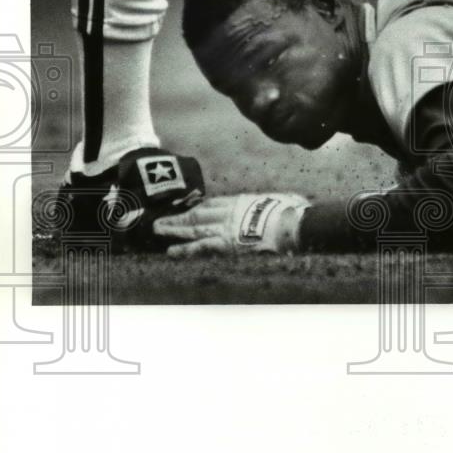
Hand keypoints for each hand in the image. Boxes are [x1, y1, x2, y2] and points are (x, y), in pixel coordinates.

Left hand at [154, 193, 309, 257]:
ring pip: (194, 228)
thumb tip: (295, 201)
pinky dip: (185, 249)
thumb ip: (279, 202)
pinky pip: (200, 247)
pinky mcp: (226, 245)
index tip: (186, 210)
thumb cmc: (295, 213)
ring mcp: (226, 228)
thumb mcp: (286, 200)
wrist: (293, 225)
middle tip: (160, 220)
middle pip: (198, 214)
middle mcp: (230, 213)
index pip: (214, 204)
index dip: (197, 208)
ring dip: (174, 229)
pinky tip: (171, 252)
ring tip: (157, 231)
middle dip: (179, 217)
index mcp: (243, 202)